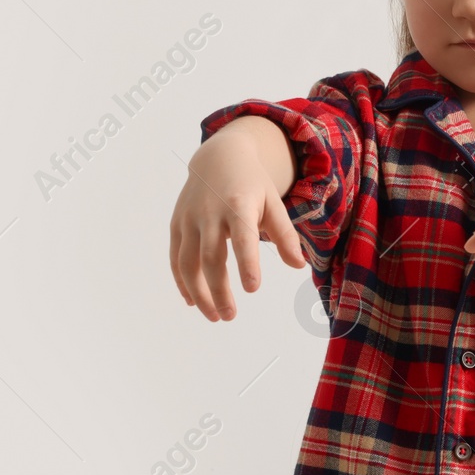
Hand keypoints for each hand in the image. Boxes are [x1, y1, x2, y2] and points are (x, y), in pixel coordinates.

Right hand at [169, 120, 307, 321]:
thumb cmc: (252, 184)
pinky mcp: (177, 225)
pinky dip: (182, 282)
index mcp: (239, 204)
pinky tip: (193, 301)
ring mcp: (189, 219)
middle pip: (211, 257)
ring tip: (214, 315)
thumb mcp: (273, 202)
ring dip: (199, 293)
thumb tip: (298, 266)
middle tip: (230, 316)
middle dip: (219, 290)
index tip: (252, 288)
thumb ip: (285, 234)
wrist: (219, 157)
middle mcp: (210, 212)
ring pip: (188, 262)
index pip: (242, 238)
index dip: (247, 263)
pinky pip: (176, 258)